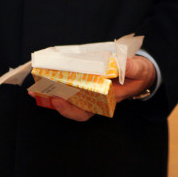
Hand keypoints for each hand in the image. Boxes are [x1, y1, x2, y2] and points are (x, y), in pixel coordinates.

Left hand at [29, 56, 156, 121]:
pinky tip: (45, 77)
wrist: (142, 71)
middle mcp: (95, 99)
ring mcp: (90, 91)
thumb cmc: (139, 74)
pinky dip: (57, 83)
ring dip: (51, 94)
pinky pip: (70, 86)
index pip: (86, 111)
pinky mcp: (87, 80)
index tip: (58, 102)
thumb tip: (122, 64)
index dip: (70, 110)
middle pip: (71, 107)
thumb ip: (132, 69)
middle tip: (39, 93)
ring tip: (35, 88)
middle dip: (53, 102)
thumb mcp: (140, 70)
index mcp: (107, 100)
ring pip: (67, 98)